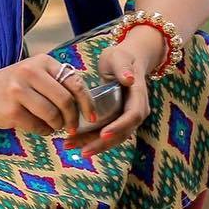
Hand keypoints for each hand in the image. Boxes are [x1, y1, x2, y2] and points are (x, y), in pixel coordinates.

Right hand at [0, 55, 97, 136]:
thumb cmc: (11, 87)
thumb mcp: (33, 74)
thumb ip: (57, 81)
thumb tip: (87, 101)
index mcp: (41, 61)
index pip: (74, 82)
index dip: (87, 102)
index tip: (91, 116)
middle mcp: (29, 72)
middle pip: (65, 100)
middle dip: (73, 119)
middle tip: (72, 128)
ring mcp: (18, 91)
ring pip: (53, 115)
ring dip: (57, 126)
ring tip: (52, 126)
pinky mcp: (11, 110)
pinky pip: (38, 126)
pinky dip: (43, 131)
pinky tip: (37, 126)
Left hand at [63, 26, 162, 156]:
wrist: (126, 61)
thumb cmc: (121, 57)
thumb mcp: (120, 57)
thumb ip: (123, 68)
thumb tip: (129, 79)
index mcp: (138, 96)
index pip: (132, 116)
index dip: (119, 127)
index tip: (104, 134)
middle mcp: (136, 111)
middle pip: (122, 132)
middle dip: (102, 143)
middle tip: (83, 151)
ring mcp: (126, 117)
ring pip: (113, 137)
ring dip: (93, 144)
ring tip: (70, 146)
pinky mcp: (116, 120)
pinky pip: (105, 133)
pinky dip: (90, 139)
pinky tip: (73, 141)